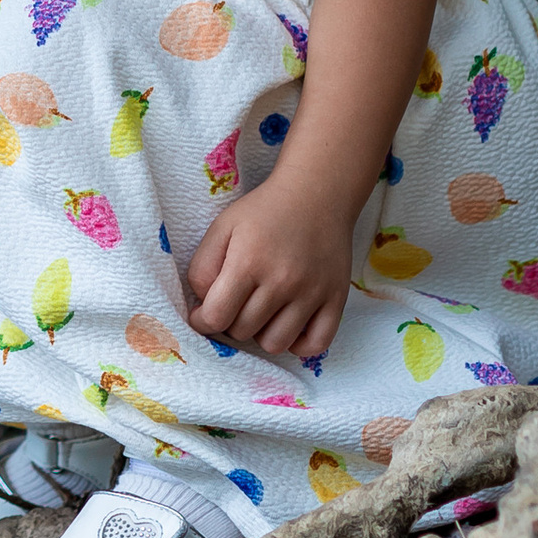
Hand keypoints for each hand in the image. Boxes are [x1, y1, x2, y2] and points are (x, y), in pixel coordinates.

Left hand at [185, 183, 354, 363]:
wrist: (317, 193)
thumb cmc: (264, 211)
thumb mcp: (222, 227)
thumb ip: (202, 267)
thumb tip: (202, 306)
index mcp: (248, 262)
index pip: (216, 317)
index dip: (202, 321)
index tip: (203, 314)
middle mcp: (281, 282)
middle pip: (242, 331)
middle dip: (231, 321)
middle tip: (236, 303)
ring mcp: (311, 293)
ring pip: (275, 344)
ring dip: (261, 333)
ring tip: (261, 312)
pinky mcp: (335, 299)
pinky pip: (316, 344)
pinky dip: (298, 343)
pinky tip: (288, 325)